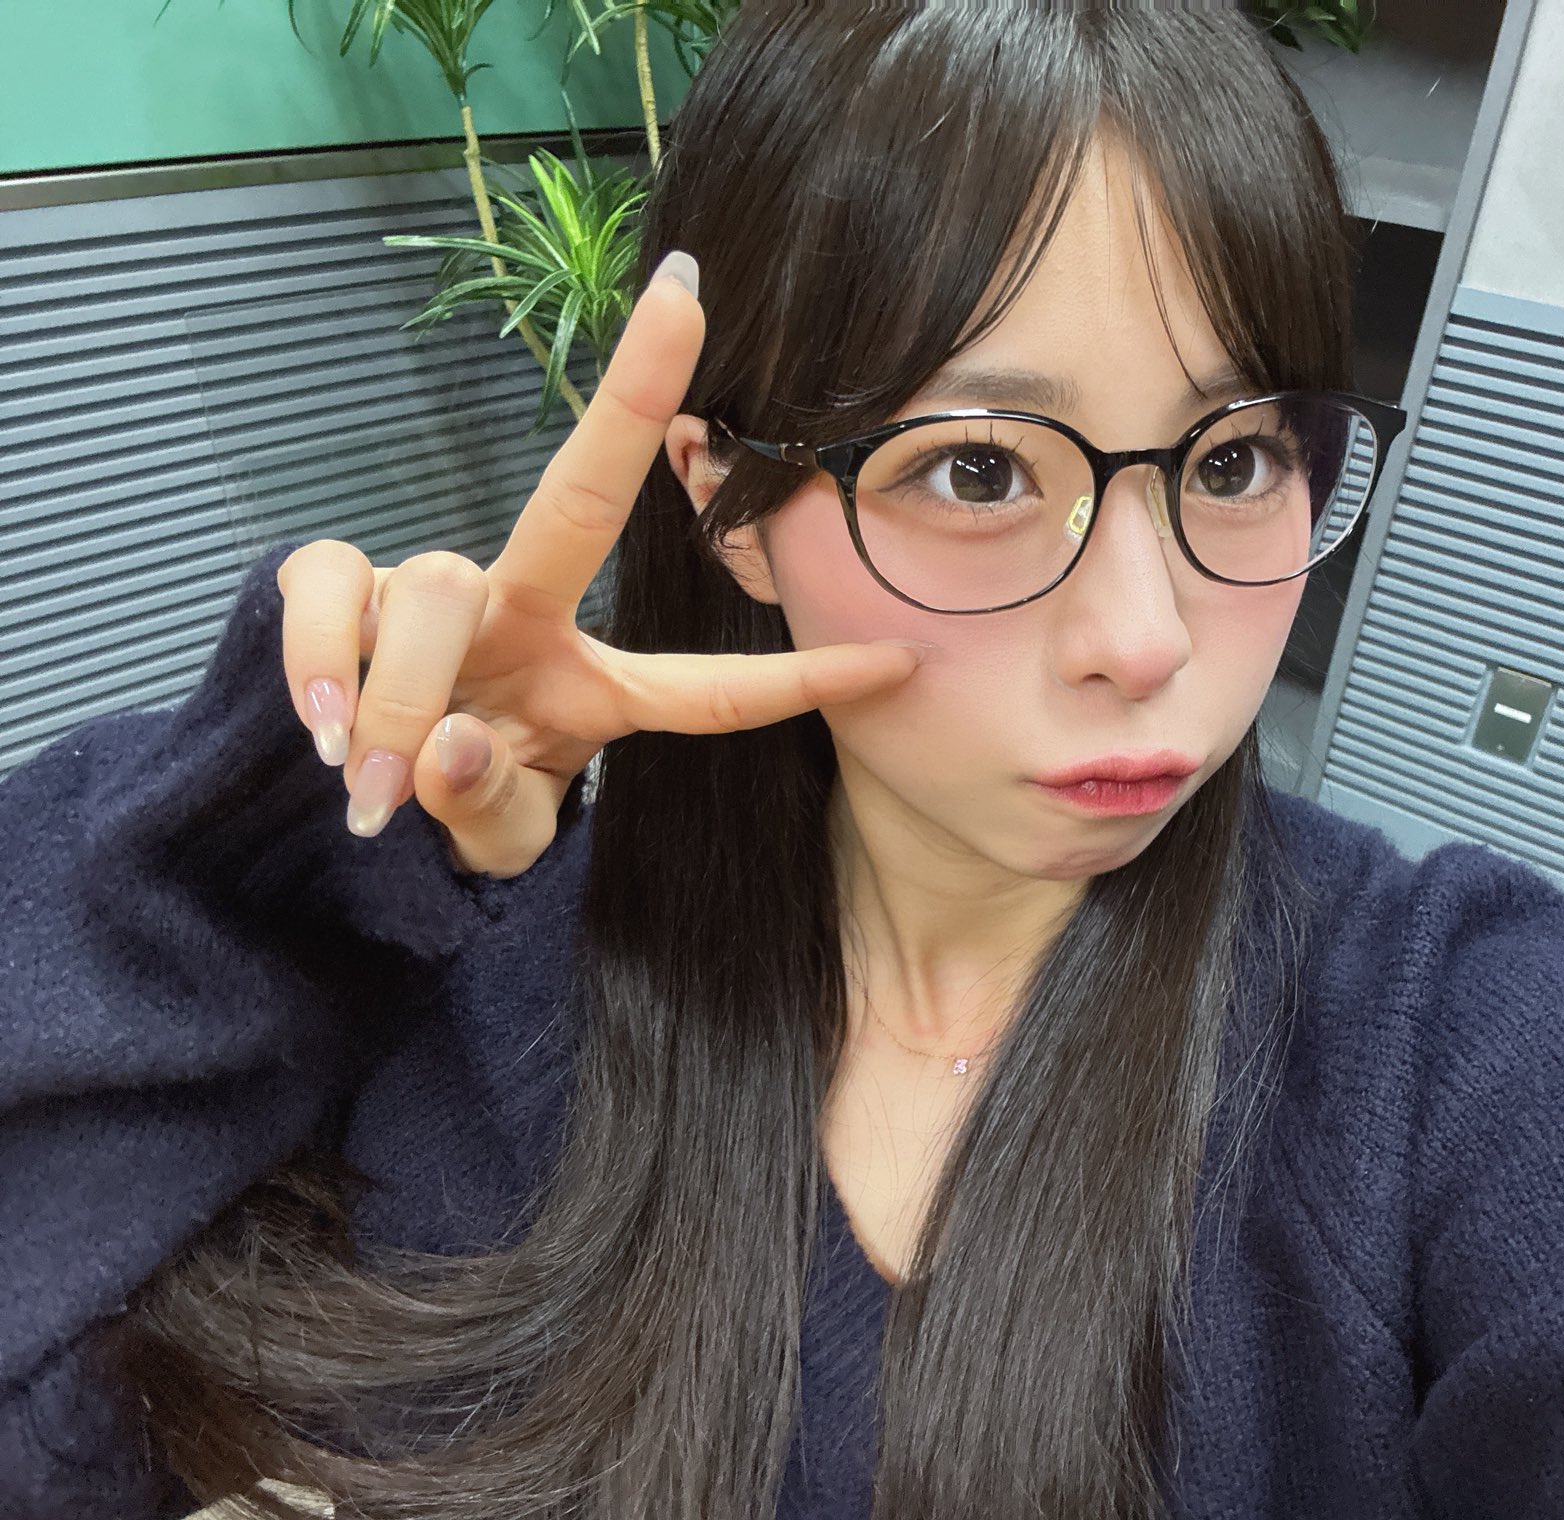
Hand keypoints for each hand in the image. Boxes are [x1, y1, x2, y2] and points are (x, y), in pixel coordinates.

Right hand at [274, 252, 923, 878]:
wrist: (346, 792)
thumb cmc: (454, 792)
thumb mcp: (495, 828)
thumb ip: (488, 806)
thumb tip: (447, 747)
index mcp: (588, 681)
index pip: (706, 690)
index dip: (797, 682)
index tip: (900, 659)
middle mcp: (518, 609)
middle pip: (578, 496)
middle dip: (633, 397)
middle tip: (683, 303)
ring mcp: (426, 591)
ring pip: (431, 590)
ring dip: (402, 695)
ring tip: (373, 783)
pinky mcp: (336, 583)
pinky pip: (324, 589)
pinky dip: (320, 658)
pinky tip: (325, 728)